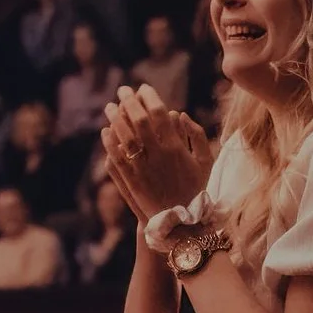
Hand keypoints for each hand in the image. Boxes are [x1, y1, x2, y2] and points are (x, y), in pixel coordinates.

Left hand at [102, 86, 213, 222]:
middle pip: (139, 120)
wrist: (182, 223)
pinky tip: (106, 131)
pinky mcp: (131, 182)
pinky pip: (116, 157)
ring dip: (115, 118)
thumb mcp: (205, 161)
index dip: (149, 97)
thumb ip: (196, 135)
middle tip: (122, 90)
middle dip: (129, 101)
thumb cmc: (196, 190)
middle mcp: (158, 156)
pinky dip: (110, 142)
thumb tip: (178, 114)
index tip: (143, 88)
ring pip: (124, 137)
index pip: (159, 113)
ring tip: (110, 106)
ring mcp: (142, 169)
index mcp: (176, 148)